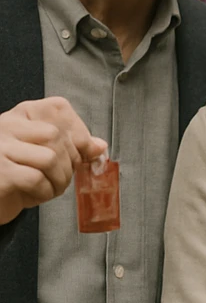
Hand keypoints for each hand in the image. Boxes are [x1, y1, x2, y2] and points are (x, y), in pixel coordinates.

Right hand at [0, 97, 106, 224]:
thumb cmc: (13, 176)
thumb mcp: (43, 155)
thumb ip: (71, 147)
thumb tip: (99, 146)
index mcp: (21, 116)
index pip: (58, 108)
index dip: (78, 132)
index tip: (82, 152)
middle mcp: (7, 126)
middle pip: (57, 136)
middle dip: (70, 162)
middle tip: (65, 177)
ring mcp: (0, 148)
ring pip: (49, 157)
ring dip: (60, 179)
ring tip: (52, 187)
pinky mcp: (0, 172)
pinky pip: (35, 178)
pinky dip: (45, 191)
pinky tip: (38, 194)